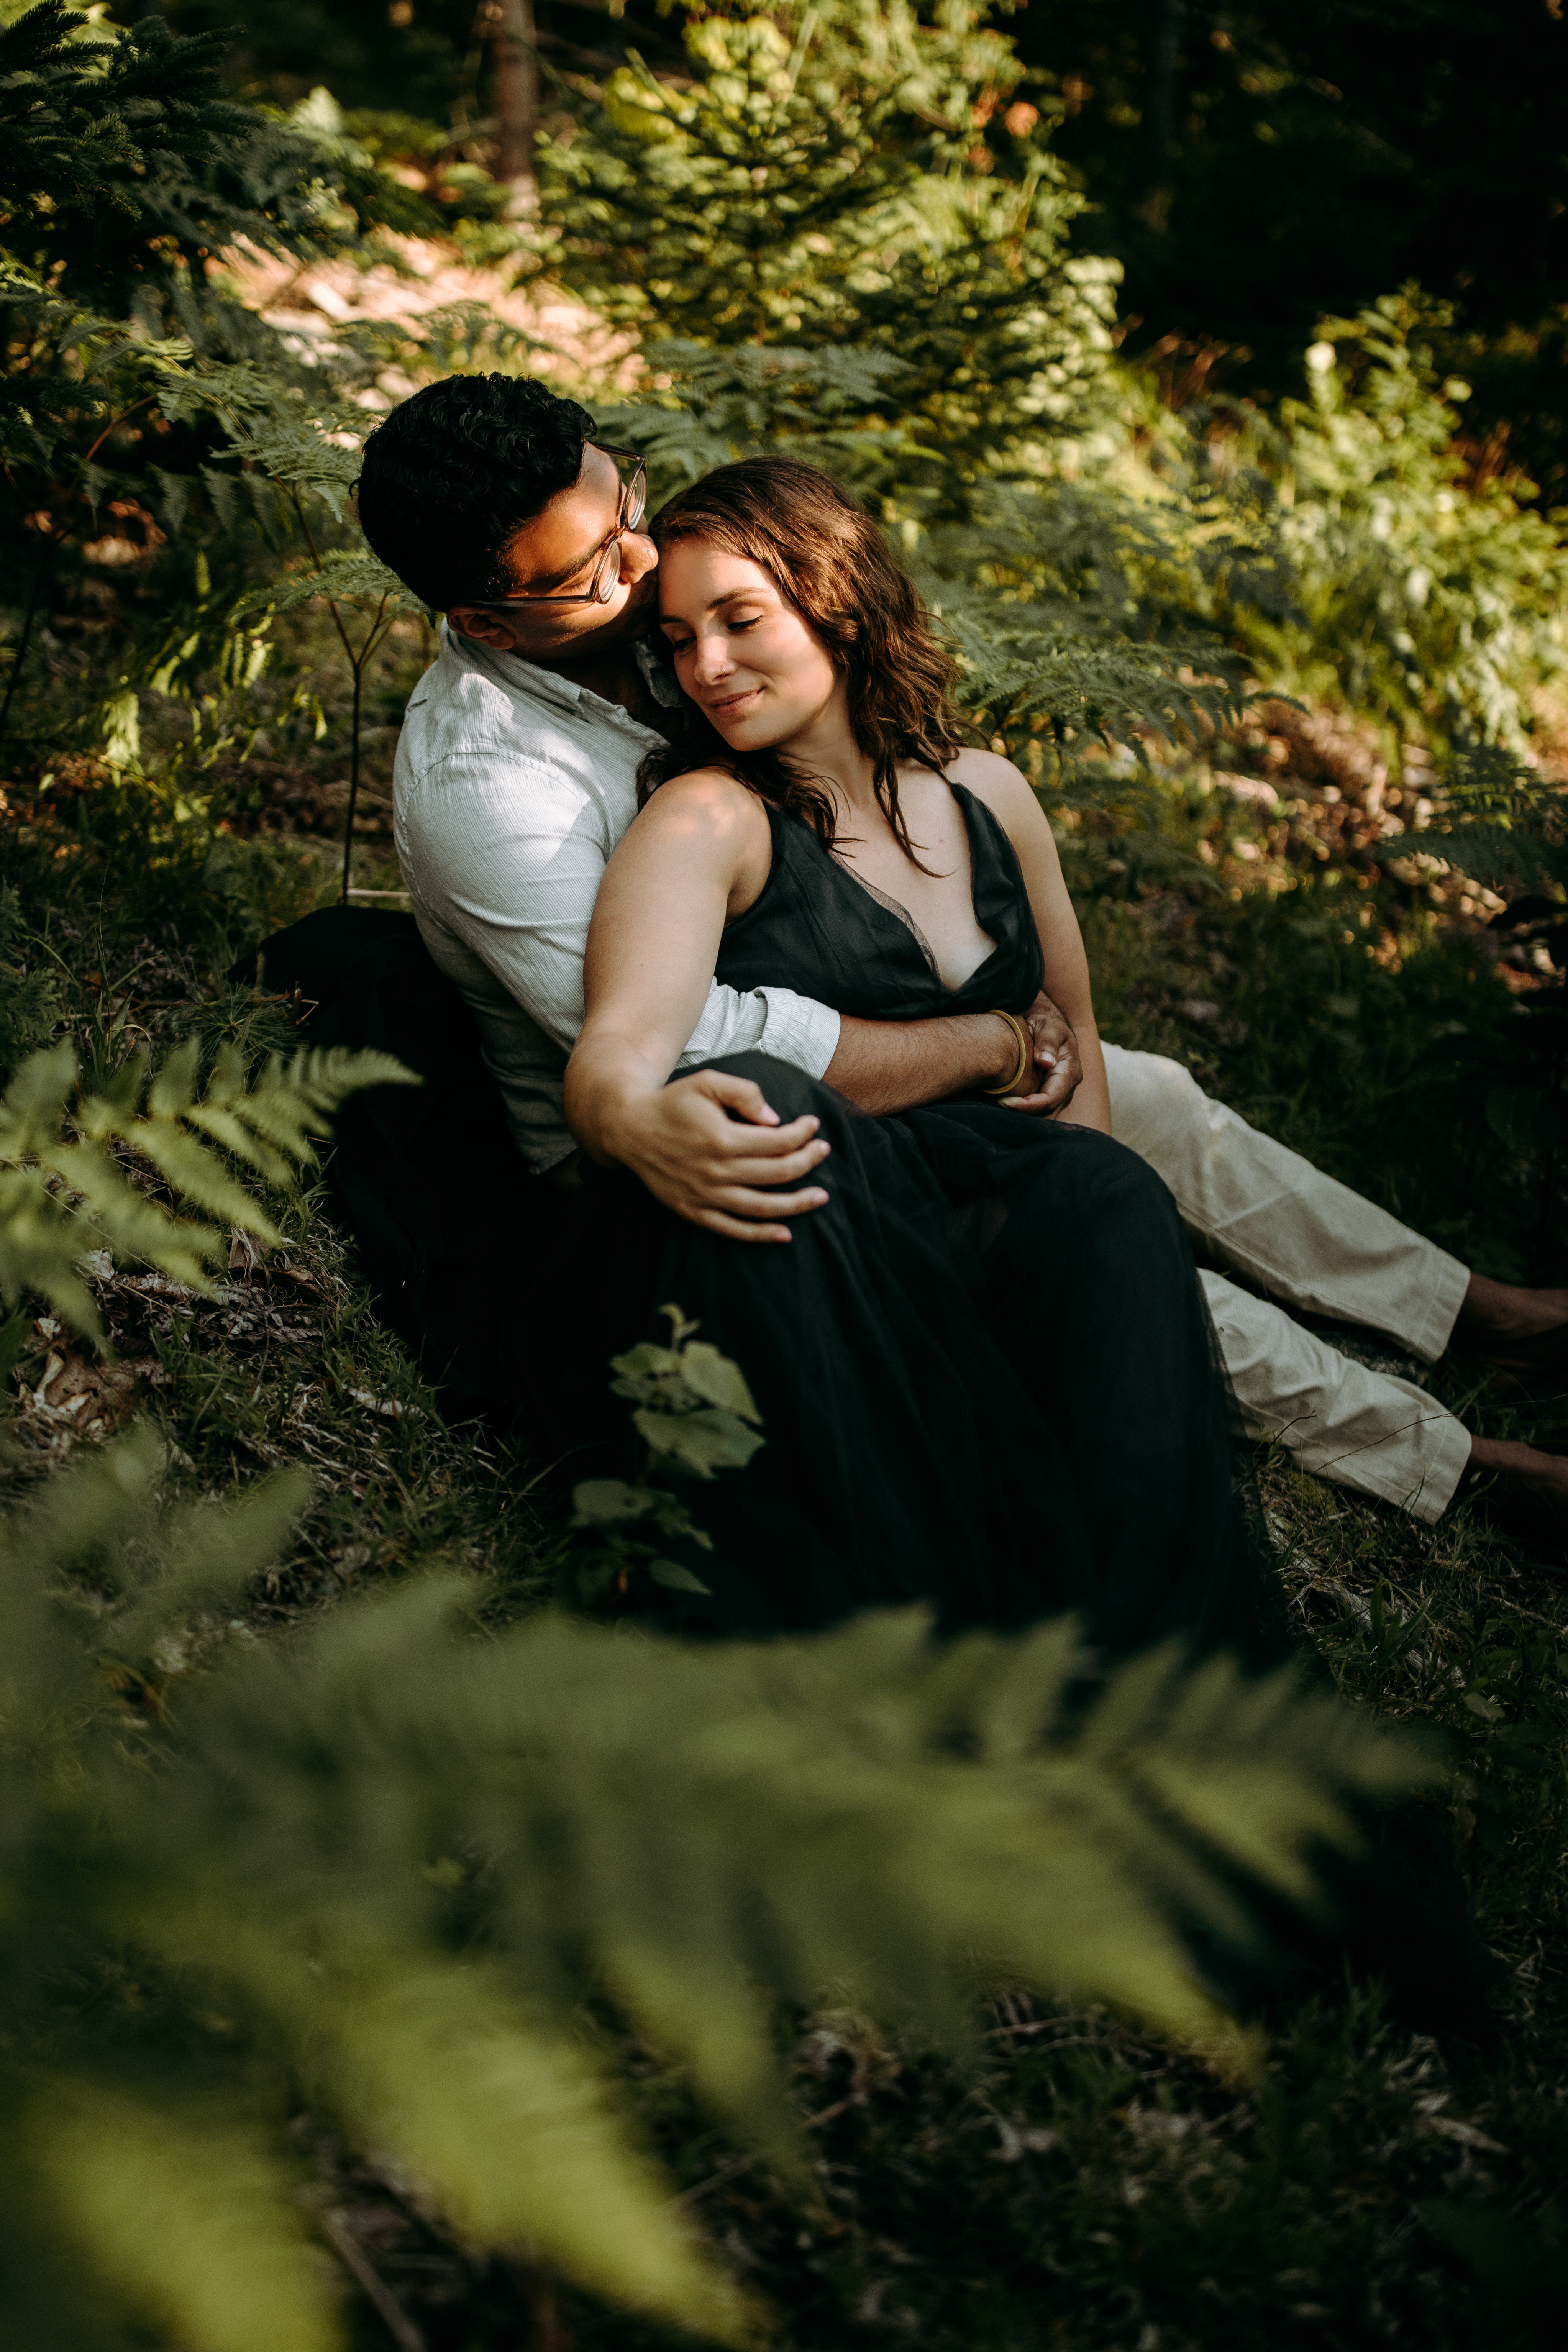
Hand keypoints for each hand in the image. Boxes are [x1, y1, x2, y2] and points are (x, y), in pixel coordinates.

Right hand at [601, 1066, 831, 1241]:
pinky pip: (732, 1229)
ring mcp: (704, 1195)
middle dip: (807, 1162)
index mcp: (721, 1138)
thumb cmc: (673, 1103)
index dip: (802, 1133)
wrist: (629, 1129)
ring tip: (820, 1197)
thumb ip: (744, 1093)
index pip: (776, 1142)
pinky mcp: (693, 1211)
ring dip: (796, 1204)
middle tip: (824, 1151)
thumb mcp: (707, 1082)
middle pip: (776, 1174)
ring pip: (761, 1207)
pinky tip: (785, 1233)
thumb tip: (774, 1119)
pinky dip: (760, 1235)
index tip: (813, 1125)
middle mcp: (715, 1171)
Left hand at [1000, 990, 1081, 1115]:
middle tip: (997, 1104)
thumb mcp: (1048, 1025)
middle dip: (1024, 1113)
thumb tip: (1046, 1062)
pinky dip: (1024, 1110)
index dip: (1029, 1105)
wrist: (1047, 1020)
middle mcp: (1067, 1085)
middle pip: (1047, 1111)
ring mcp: (1059, 1091)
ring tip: (999, 1105)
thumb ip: (1047, 1042)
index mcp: (1070, 1071)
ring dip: (1023, 1114)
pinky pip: (1038, 1108)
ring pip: (1043, 1113)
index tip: (1005, 1102)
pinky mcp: (1049, 1092)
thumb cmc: (1046, 1021)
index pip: (1050, 1098)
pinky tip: (1005, 1102)